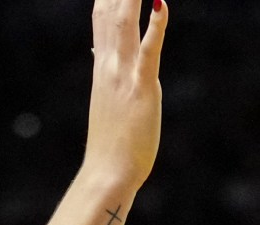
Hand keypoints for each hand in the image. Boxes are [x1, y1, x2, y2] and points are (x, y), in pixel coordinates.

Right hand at [82, 0, 165, 190]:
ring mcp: (124, 73)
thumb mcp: (107, 96)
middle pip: (110, 8)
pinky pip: (149, 51)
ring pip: (125, 21)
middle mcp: (109, 63)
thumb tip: (98, 49)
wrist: (108, 173)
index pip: (101, 14)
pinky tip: (161, 2)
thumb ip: (104, 66)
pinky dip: (155, 25)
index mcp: (103, 64)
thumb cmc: (112, 140)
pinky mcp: (142, 87)